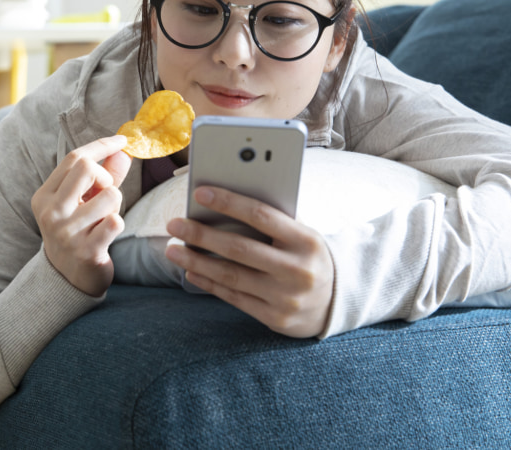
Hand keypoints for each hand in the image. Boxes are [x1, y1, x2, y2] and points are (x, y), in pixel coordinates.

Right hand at [32, 135, 132, 296]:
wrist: (68, 278)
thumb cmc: (78, 230)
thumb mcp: (83, 200)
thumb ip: (104, 174)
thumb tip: (123, 151)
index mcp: (44, 195)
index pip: (74, 157)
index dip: (102, 145)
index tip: (123, 140)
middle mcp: (51, 212)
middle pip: (87, 168)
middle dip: (106, 177)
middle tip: (104, 193)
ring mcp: (67, 233)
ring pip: (109, 195)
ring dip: (115, 204)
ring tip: (104, 218)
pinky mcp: (86, 251)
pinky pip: (116, 221)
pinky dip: (117, 223)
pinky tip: (106, 234)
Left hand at [165, 186, 333, 337]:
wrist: (337, 302)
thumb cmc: (308, 257)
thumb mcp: (302, 236)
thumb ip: (272, 223)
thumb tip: (222, 205)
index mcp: (306, 241)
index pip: (261, 215)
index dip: (229, 202)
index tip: (200, 193)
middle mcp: (297, 270)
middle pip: (239, 248)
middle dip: (201, 234)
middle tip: (174, 224)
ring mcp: (286, 297)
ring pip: (231, 276)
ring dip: (196, 261)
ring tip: (172, 249)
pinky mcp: (275, 318)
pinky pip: (234, 297)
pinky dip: (209, 282)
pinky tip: (191, 271)